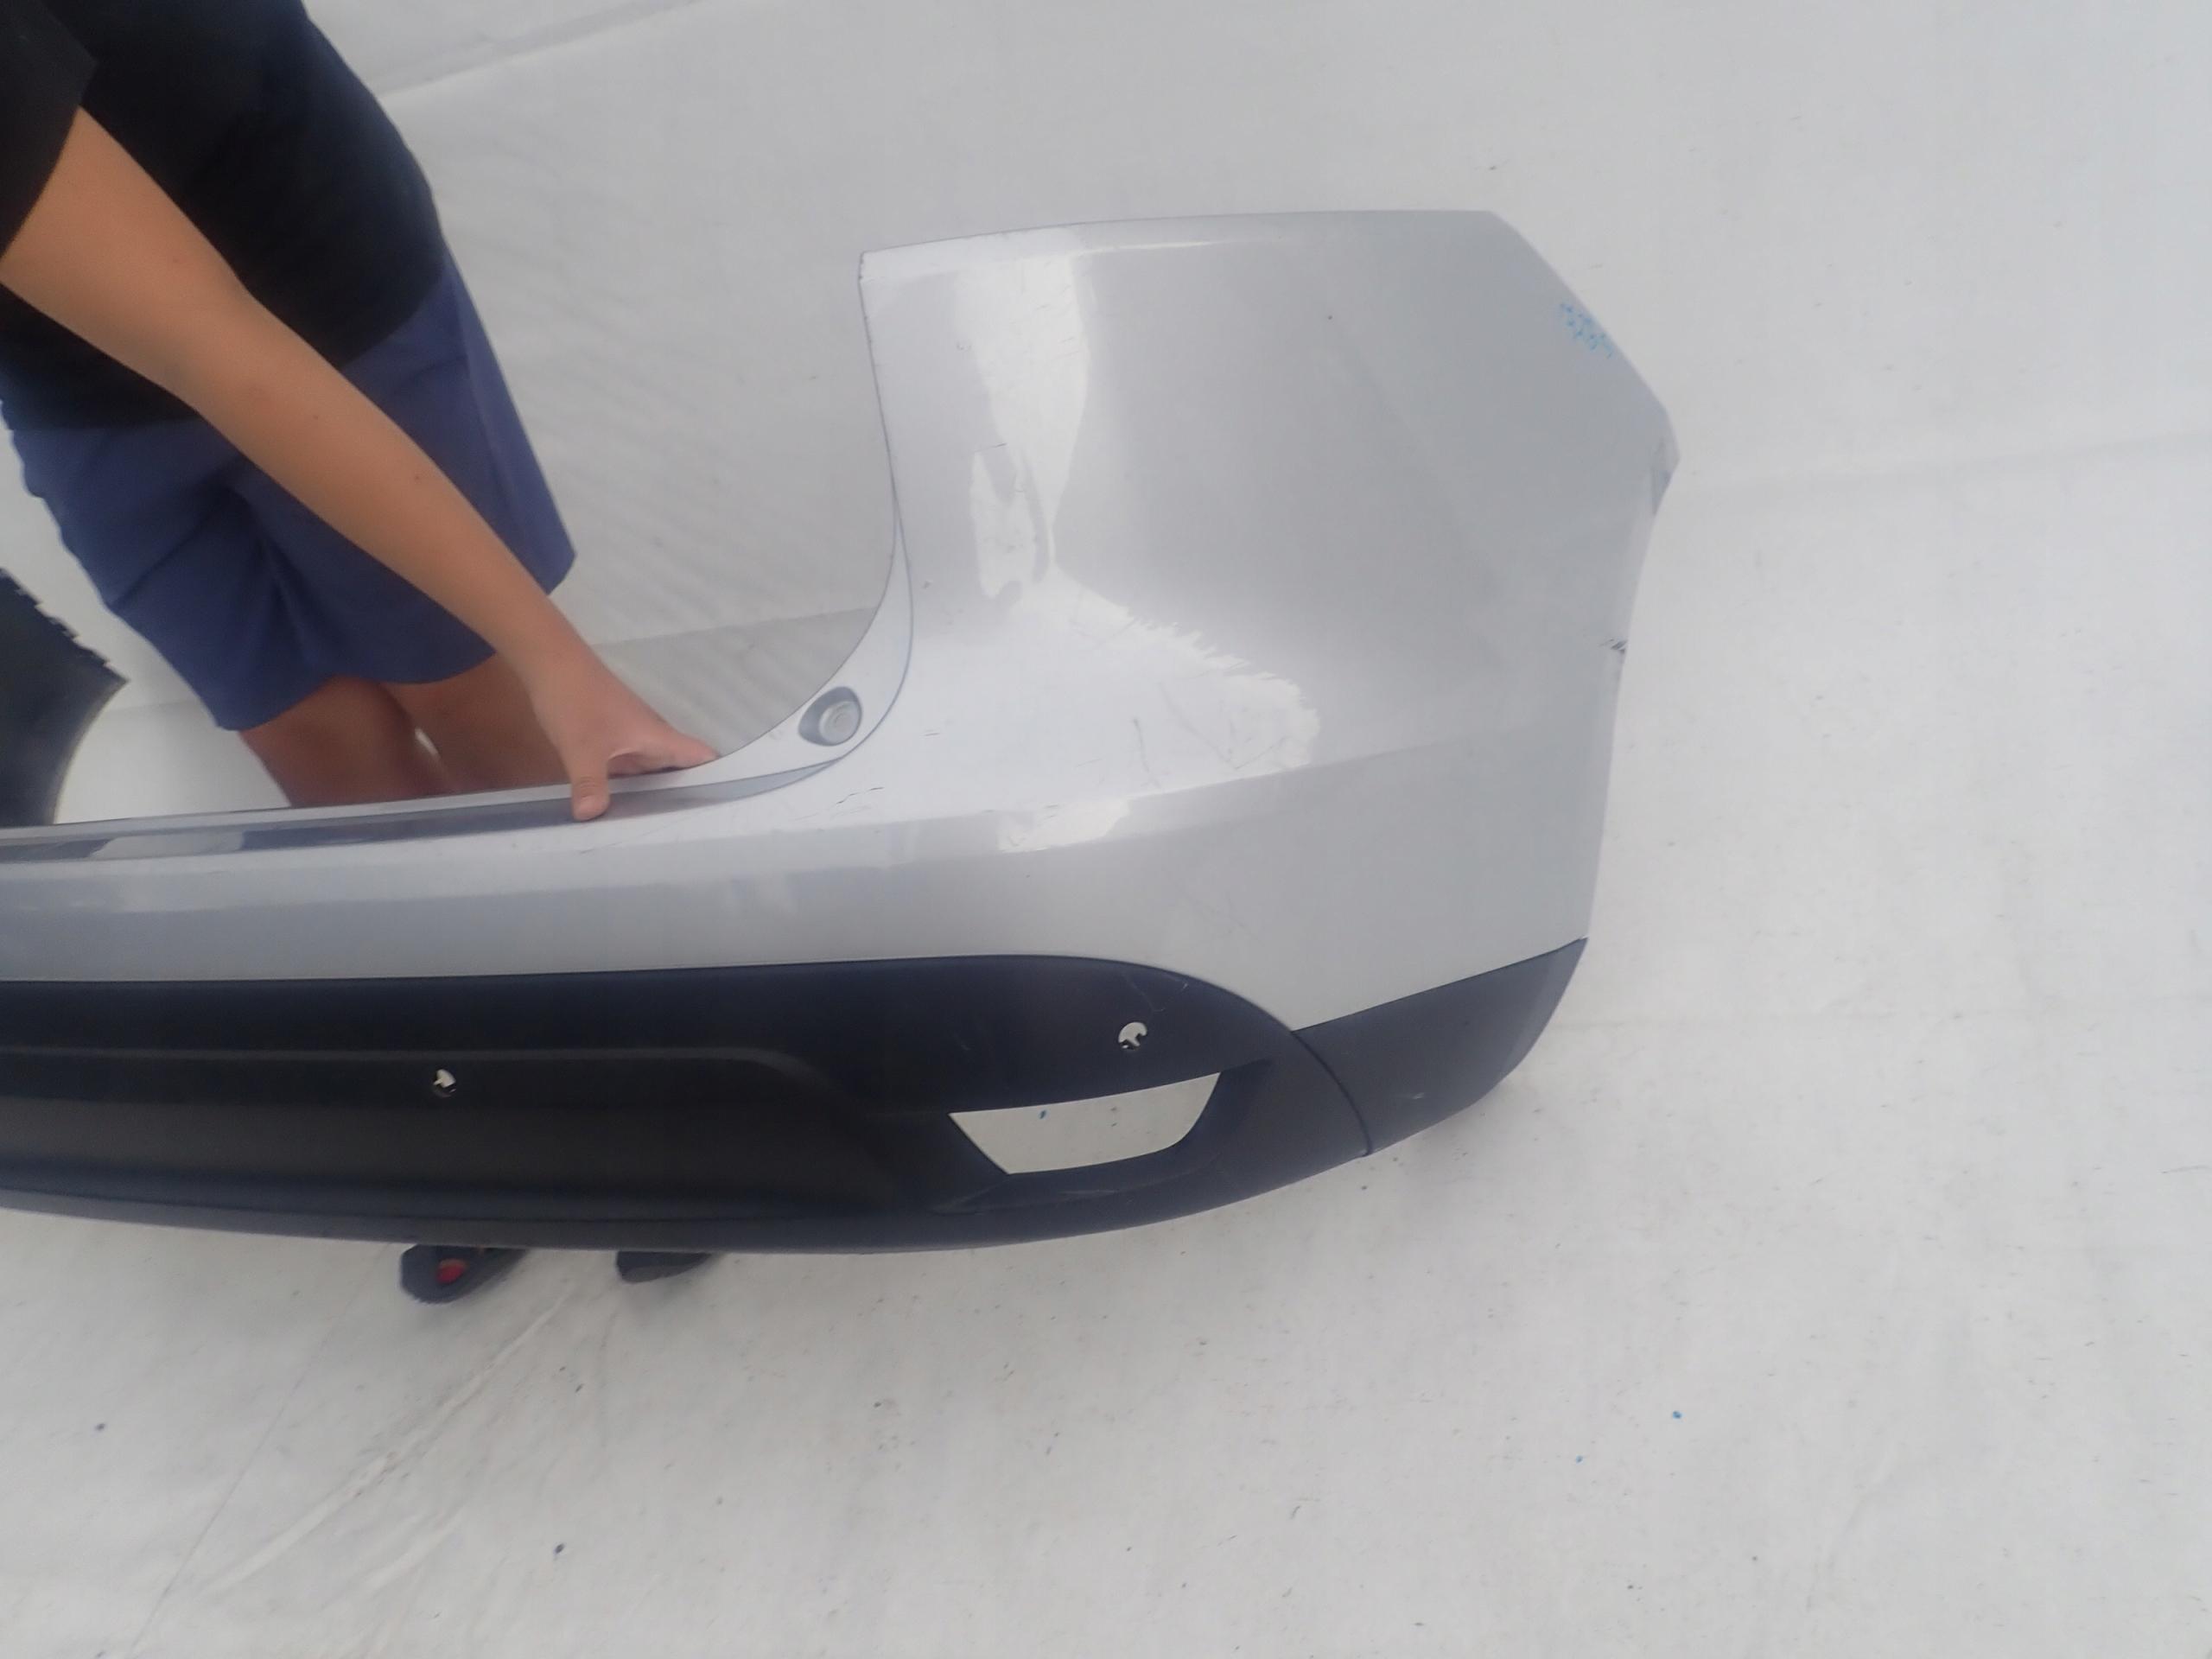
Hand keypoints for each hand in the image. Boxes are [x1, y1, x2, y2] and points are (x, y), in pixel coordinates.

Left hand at [523, 647, 716, 820]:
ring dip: (656, 797)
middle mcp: (650, 740)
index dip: (721, 779)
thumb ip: (590, 782)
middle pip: (680, 772)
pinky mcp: (610, 741)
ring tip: (659, 832)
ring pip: (652, 773)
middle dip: (686, 800)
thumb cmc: (576, 699)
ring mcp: (630, 740)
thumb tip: (590, 817)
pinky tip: (619, 810)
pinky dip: (629, 789)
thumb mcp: (582, 746)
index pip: (702, 757)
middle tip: (690, 839)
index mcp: (658, 738)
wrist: (549, 662)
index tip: (725, 810)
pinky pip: (628, 771)